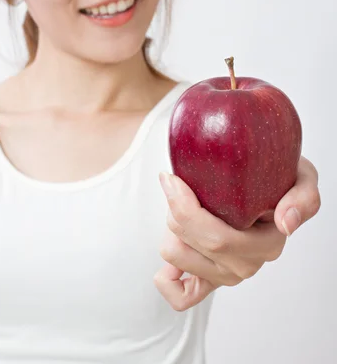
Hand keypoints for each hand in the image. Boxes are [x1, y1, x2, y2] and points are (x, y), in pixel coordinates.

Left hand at [154, 155, 320, 311]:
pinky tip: (174, 245)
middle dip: (173, 210)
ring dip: (170, 228)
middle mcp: (246, 265)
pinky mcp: (210, 280)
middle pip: (190, 245)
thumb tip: (285, 223)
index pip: (216, 239)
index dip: (184, 208)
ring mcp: (226, 276)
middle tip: (177, 183)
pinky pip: (181, 295)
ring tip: (183, 206)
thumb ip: (303, 199)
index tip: (173, 179)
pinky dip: (168, 276)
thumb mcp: (304, 178)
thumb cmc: (281, 179)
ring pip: (176, 257)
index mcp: (267, 245)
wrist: (272, 187)